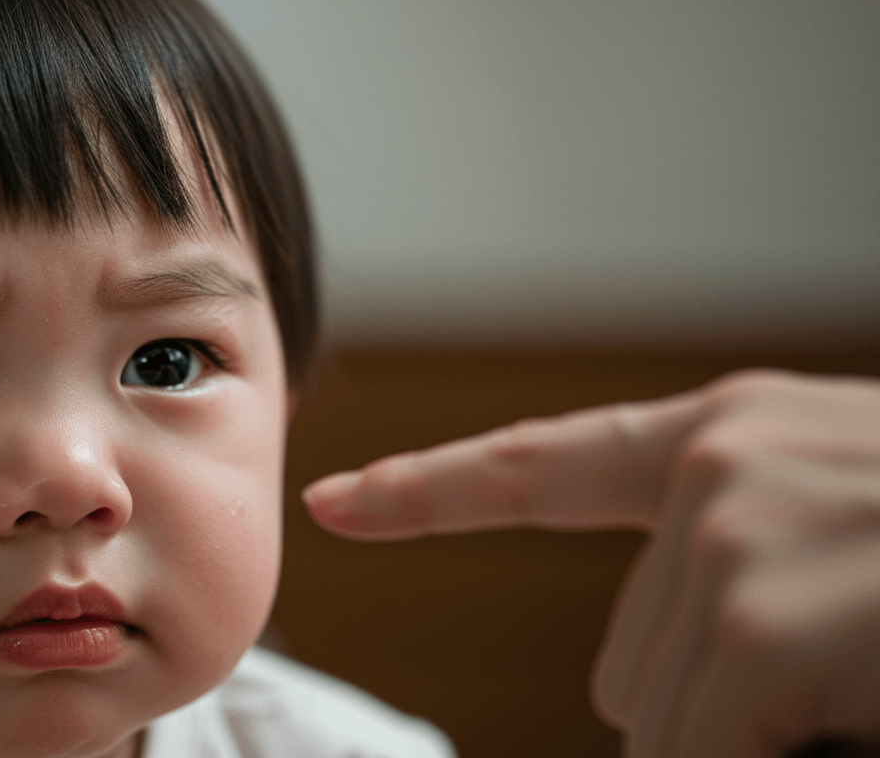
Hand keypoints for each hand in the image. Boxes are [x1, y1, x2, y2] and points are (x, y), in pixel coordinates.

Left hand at [302, 369, 879, 757]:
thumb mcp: (845, 521)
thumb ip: (735, 566)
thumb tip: (655, 692)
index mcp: (727, 435)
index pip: (541, 462)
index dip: (428, 490)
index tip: (334, 501)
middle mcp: (717, 465)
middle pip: (627, 663)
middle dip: (713, 707)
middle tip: (841, 661)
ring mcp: (735, 532)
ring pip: (659, 721)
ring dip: (750, 737)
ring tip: (861, 666)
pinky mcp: (763, 614)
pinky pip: (701, 745)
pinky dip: (769, 750)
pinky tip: (859, 686)